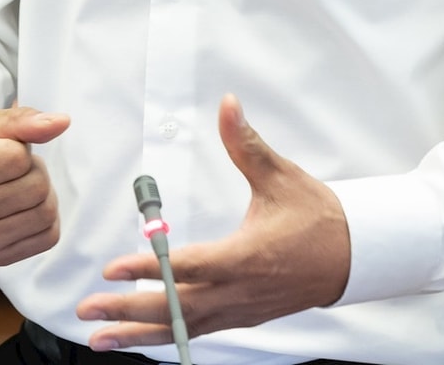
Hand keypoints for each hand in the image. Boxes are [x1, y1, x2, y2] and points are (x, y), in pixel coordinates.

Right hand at [0, 105, 69, 266]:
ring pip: (46, 213)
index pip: (18, 158)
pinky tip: (21, 207)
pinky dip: (44, 218)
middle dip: (32, 170)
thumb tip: (62, 122)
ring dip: (41, 193)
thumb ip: (20, 120)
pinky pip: (47, 237)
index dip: (17, 147)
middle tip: (9, 168)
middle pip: (37, 187)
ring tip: (16, 186)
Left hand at [76, 95, 349, 351]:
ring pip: (183, 327)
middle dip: (128, 311)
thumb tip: (227, 105)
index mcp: (245, 257)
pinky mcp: (243, 317)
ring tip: (100, 338)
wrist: (354, 257)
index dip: (147, 268)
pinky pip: (198, 331)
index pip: (186, 266)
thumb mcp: (281, 176)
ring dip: (139, 334)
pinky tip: (140, 337)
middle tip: (88, 311)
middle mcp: (238, 291)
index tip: (112, 270)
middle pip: (175, 308)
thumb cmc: (318, 217)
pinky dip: (166, 336)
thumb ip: (247, 144)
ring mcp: (240, 310)